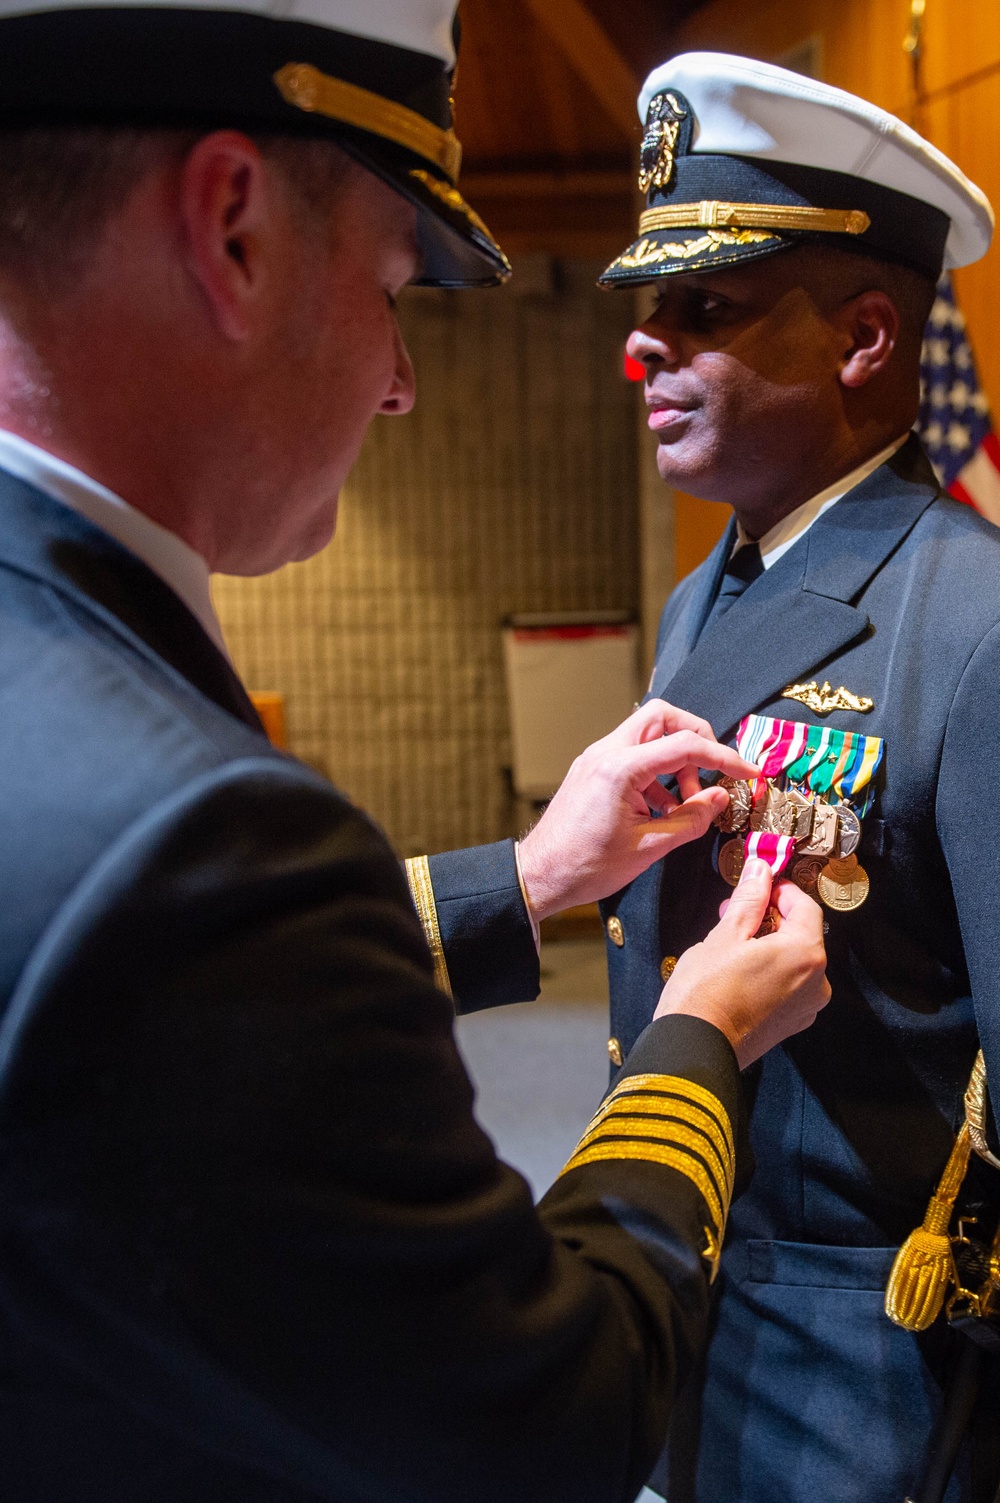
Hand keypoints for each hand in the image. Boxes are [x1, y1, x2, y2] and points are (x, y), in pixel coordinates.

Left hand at [517, 699, 759, 921]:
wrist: (539, 875)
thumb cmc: (586, 866)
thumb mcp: (649, 847)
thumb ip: (691, 819)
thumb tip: (721, 798)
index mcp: (621, 768)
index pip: (685, 744)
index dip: (724, 757)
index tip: (747, 773)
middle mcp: (606, 752)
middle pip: (663, 716)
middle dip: (696, 737)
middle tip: (713, 771)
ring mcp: (596, 758)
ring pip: (648, 733)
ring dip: (675, 759)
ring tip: (687, 803)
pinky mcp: (593, 770)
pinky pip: (633, 754)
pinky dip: (656, 772)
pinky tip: (664, 808)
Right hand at [654, 858, 830, 1068]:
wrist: (694, 1047)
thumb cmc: (706, 993)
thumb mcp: (725, 935)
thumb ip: (750, 899)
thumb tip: (760, 870)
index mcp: (805, 954)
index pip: (805, 906)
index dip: (781, 889)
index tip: (760, 883)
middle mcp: (816, 982)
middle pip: (801, 933)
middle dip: (771, 916)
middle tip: (738, 909)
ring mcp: (805, 1006)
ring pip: (793, 960)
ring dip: (768, 943)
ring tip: (731, 939)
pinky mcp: (791, 1023)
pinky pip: (788, 984)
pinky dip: (770, 969)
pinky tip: (739, 968)